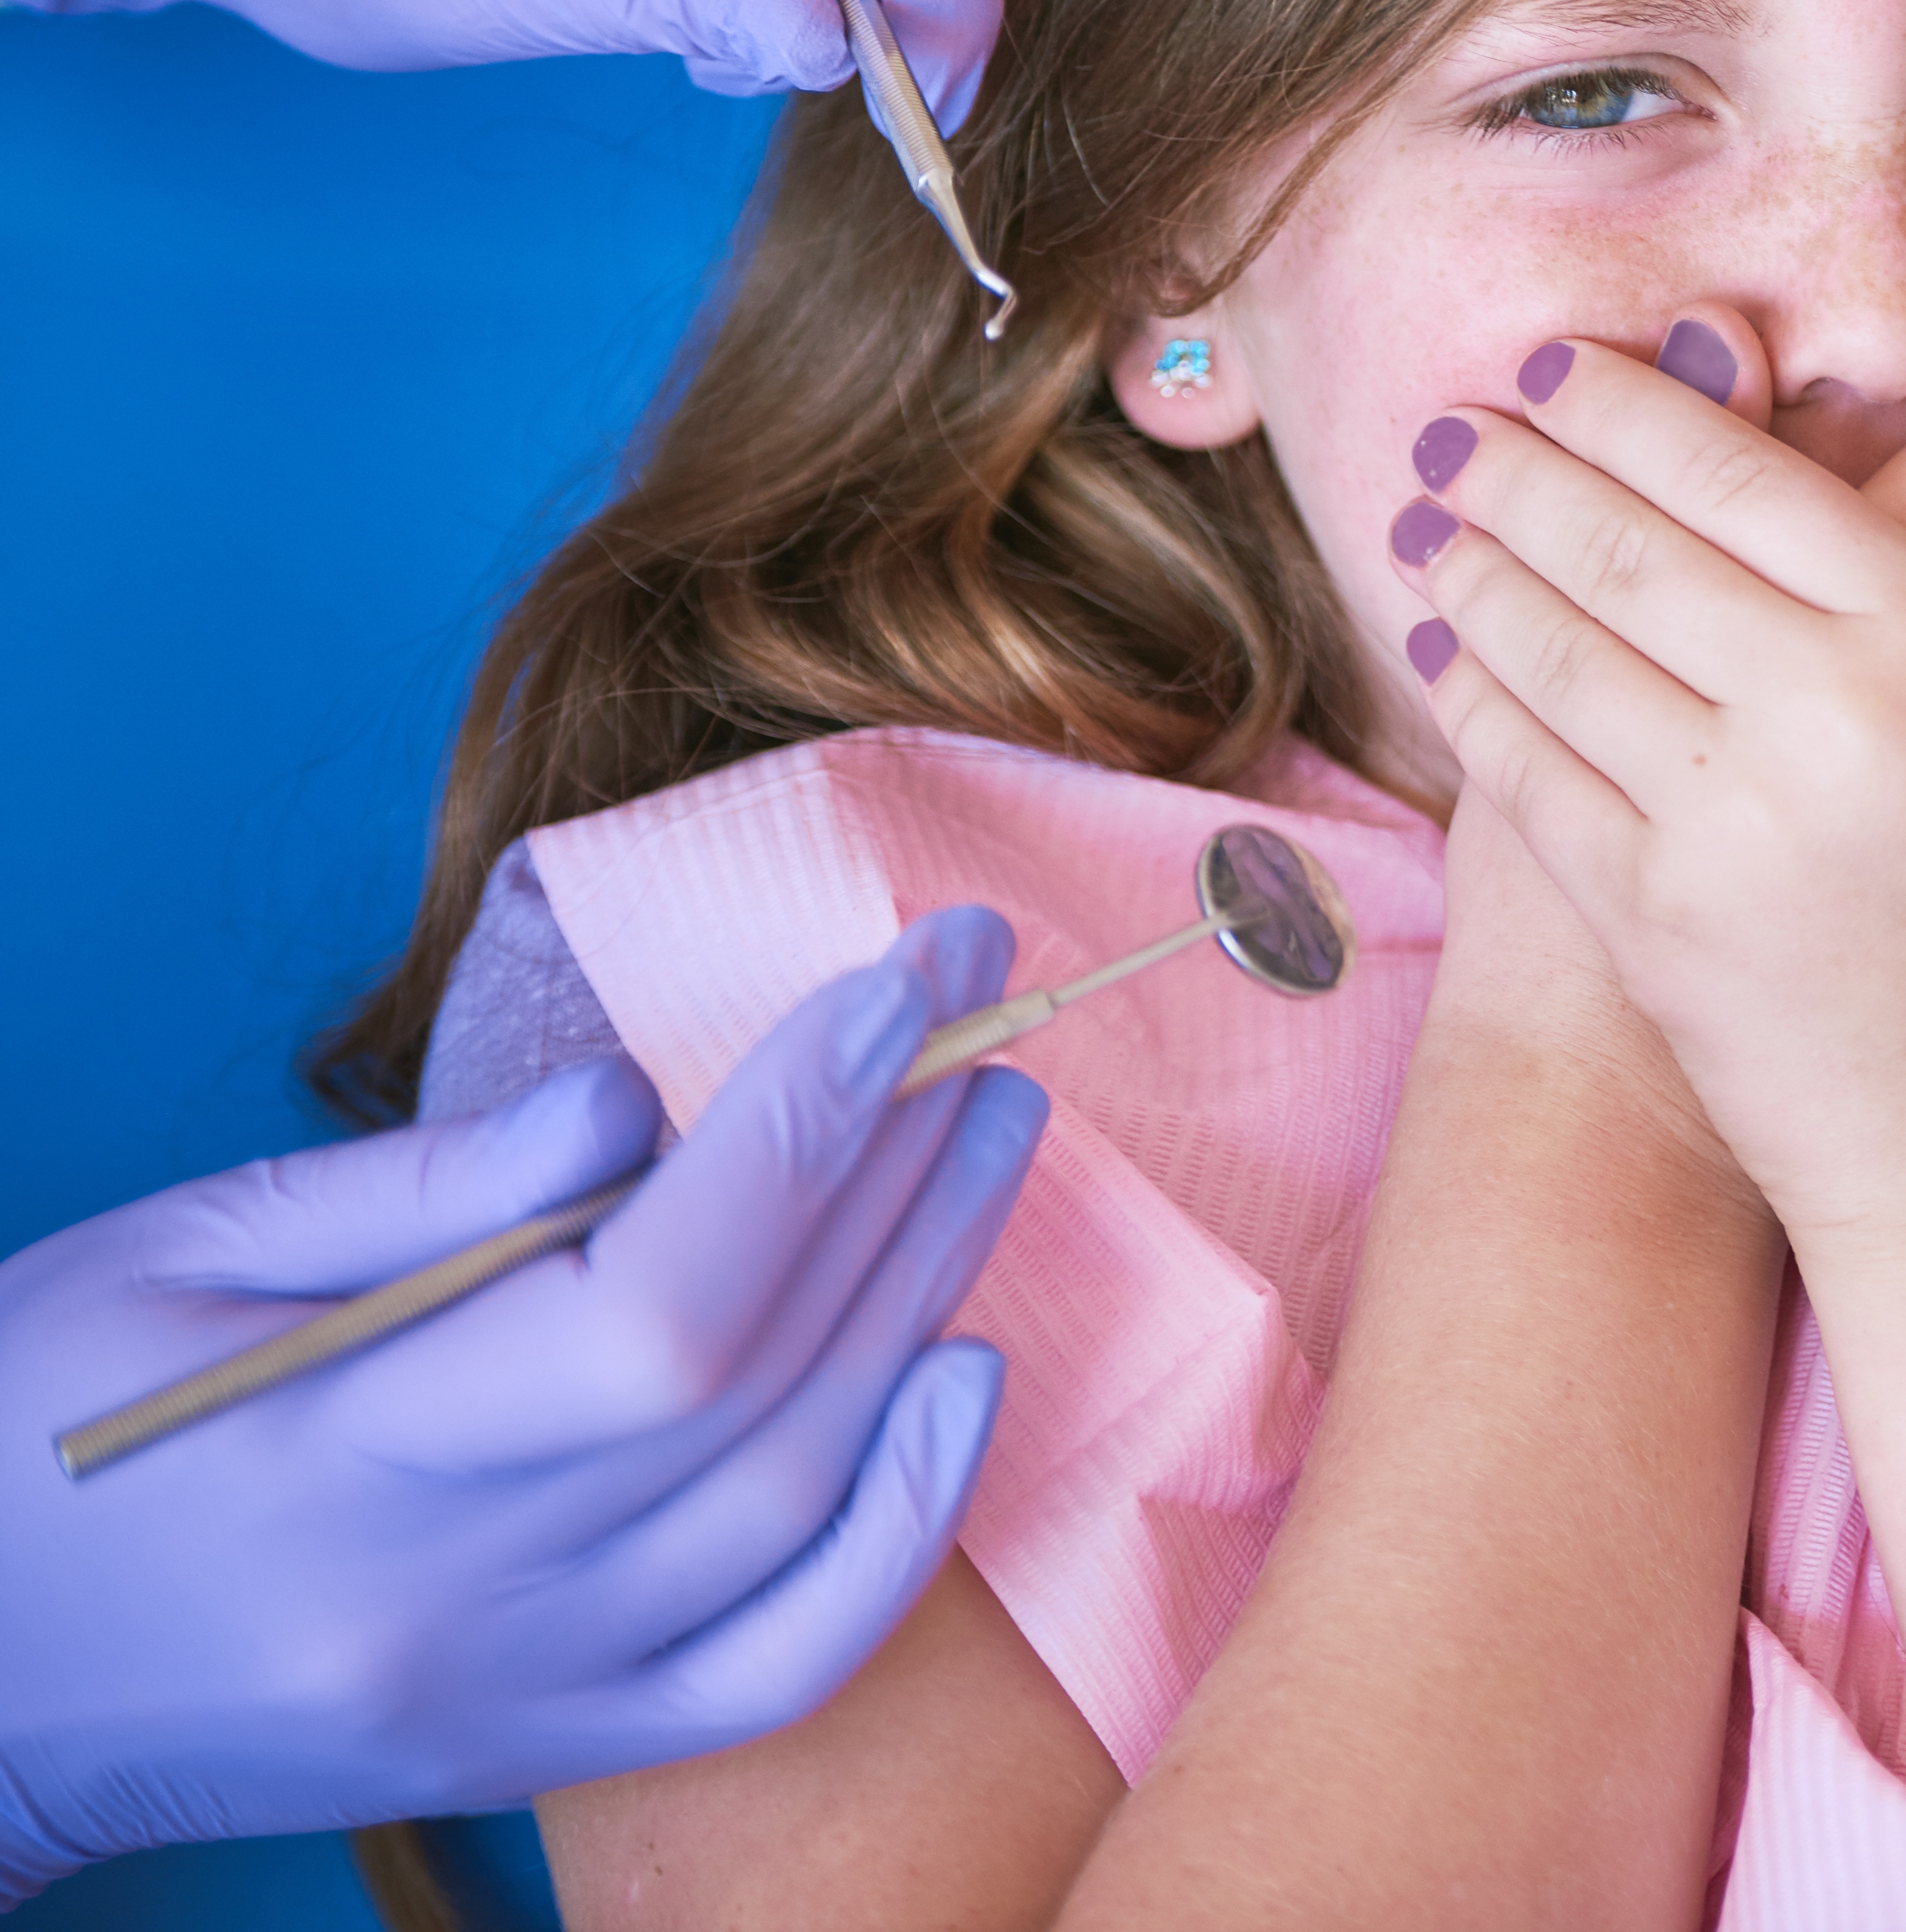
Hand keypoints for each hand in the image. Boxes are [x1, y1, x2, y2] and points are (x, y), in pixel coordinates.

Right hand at [0, 909, 1046, 1884]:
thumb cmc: (29, 1422)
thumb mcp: (176, 1254)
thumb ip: (428, 1189)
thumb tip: (638, 1102)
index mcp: (337, 1458)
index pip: (657, 1301)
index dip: (804, 1129)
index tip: (902, 980)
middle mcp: (449, 1599)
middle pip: (756, 1377)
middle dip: (898, 1167)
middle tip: (982, 1011)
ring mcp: (509, 1692)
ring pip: (796, 1496)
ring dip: (923, 1293)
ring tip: (986, 1134)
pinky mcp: (541, 1749)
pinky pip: (779, 1663)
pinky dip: (902, 1526)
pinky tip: (963, 1379)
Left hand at [1391, 337, 1905, 1232]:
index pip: (1748, 480)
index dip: (1632, 409)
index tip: (1562, 363)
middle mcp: (1826, 723)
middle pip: (1627, 544)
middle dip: (1522, 468)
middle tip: (1458, 421)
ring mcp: (1726, 829)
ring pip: (1557, 647)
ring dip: (1475, 565)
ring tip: (1433, 514)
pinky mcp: (1651, 924)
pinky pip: (1529, 771)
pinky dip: (1475, 694)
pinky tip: (1447, 646)